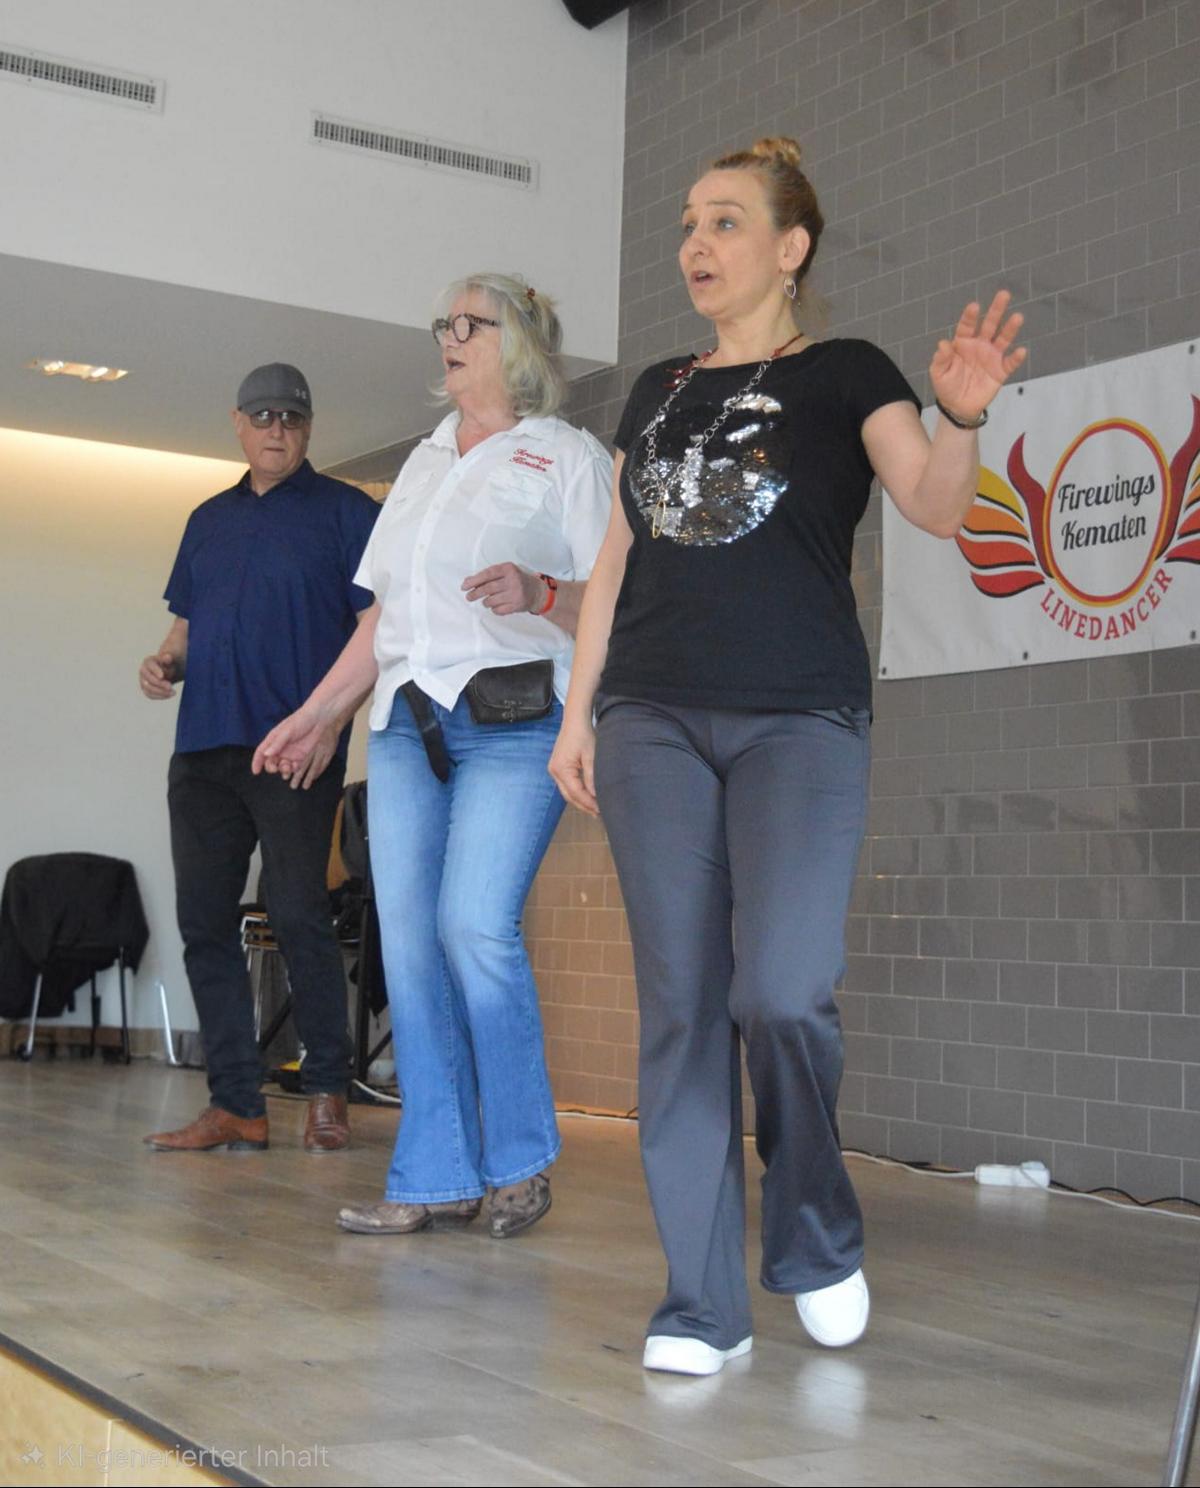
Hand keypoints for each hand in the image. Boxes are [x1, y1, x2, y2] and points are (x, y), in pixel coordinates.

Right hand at [139, 651, 177, 698]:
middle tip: (170, 686)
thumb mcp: (169, 660)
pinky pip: (150, 695)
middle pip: (148, 679)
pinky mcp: (146, 689)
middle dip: (159, 684)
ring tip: (173, 692)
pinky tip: (169, 695)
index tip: (162, 676)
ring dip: (160, 692)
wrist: (168, 671)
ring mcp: (143, 681)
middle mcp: (143, 671)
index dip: (155, 671)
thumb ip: (168, 658)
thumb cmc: (168, 664)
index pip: (149, 666)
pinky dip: (160, 696)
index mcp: (148, 661)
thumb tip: (168, 656)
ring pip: (148, 689)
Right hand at [253, 705, 337, 790]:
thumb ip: (277, 743)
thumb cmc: (301, 720)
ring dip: (283, 769)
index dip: (256, 762)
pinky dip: (294, 768)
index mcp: (273, 739)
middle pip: (270, 762)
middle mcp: (279, 748)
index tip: (255, 772)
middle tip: (275, 769)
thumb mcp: (287, 731)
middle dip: (271, 767)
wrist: (318, 719)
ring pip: (282, 767)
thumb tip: (265, 754)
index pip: (261, 752)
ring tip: (288, 766)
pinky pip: (294, 767)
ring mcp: (290, 753)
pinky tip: (297, 764)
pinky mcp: (300, 756)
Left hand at [462, 563, 545, 615]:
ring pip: (491, 601)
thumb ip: (488, 575)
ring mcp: (516, 594)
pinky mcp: (517, 606)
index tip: (464, 587)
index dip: (474, 581)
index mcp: (509, 569)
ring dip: (485, 602)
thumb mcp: (505, 572)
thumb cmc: (517, 580)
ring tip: (486, 601)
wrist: (537, 592)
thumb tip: (467, 581)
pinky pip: (498, 610)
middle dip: (475, 594)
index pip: (487, 574)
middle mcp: (513, 580)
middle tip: (469, 597)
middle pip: (488, 588)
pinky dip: (494, 609)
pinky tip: (497, 605)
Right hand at [548, 715, 598, 816]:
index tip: (600, 810)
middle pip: (569, 796)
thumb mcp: (591, 756)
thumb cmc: (583, 734)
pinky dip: (577, 792)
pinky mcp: (558, 767)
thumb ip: (592, 777)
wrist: (575, 720)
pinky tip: (587, 795)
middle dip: (584, 806)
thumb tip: (596, 795)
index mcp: (561, 769)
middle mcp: (555, 771)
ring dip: (580, 800)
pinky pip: (567, 785)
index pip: (576, 792)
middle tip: (599, 814)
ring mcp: (555, 770)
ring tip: (594, 808)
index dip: (588, 803)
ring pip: (568, 792)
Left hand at [930, 290, 1025, 422]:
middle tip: (1003, 294)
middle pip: (989, 324)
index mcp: (962, 343)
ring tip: (1017, 318)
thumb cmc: (947, 386)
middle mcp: (979, 345)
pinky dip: (1016, 357)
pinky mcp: (1000, 371)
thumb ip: (941, 358)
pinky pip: (1010, 362)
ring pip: (1003, 339)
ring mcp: (991, 357)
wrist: (958, 406)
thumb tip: (942, 344)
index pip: (967, 326)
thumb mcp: (938, 373)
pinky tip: (1021, 351)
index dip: (970, 316)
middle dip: (996, 310)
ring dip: (1010, 328)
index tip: (974, 306)